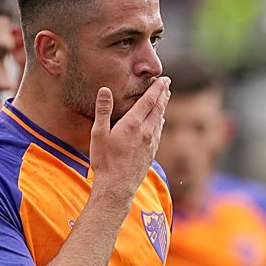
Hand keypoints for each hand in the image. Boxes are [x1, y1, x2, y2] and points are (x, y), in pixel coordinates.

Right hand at [88, 77, 171, 204]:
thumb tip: (105, 90)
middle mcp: (146, 131)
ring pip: (160, 120)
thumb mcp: (98, 134)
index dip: (157, 88)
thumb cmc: (105, 161)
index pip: (149, 100)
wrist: (117, 187)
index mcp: (133, 124)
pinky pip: (158, 132)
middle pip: (158, 108)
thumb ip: (103, 111)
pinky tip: (158, 122)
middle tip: (167, 84)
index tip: (163, 79)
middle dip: (163, 95)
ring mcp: (151, 143)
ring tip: (164, 99)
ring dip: (162, 107)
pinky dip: (159, 122)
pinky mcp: (151, 153)